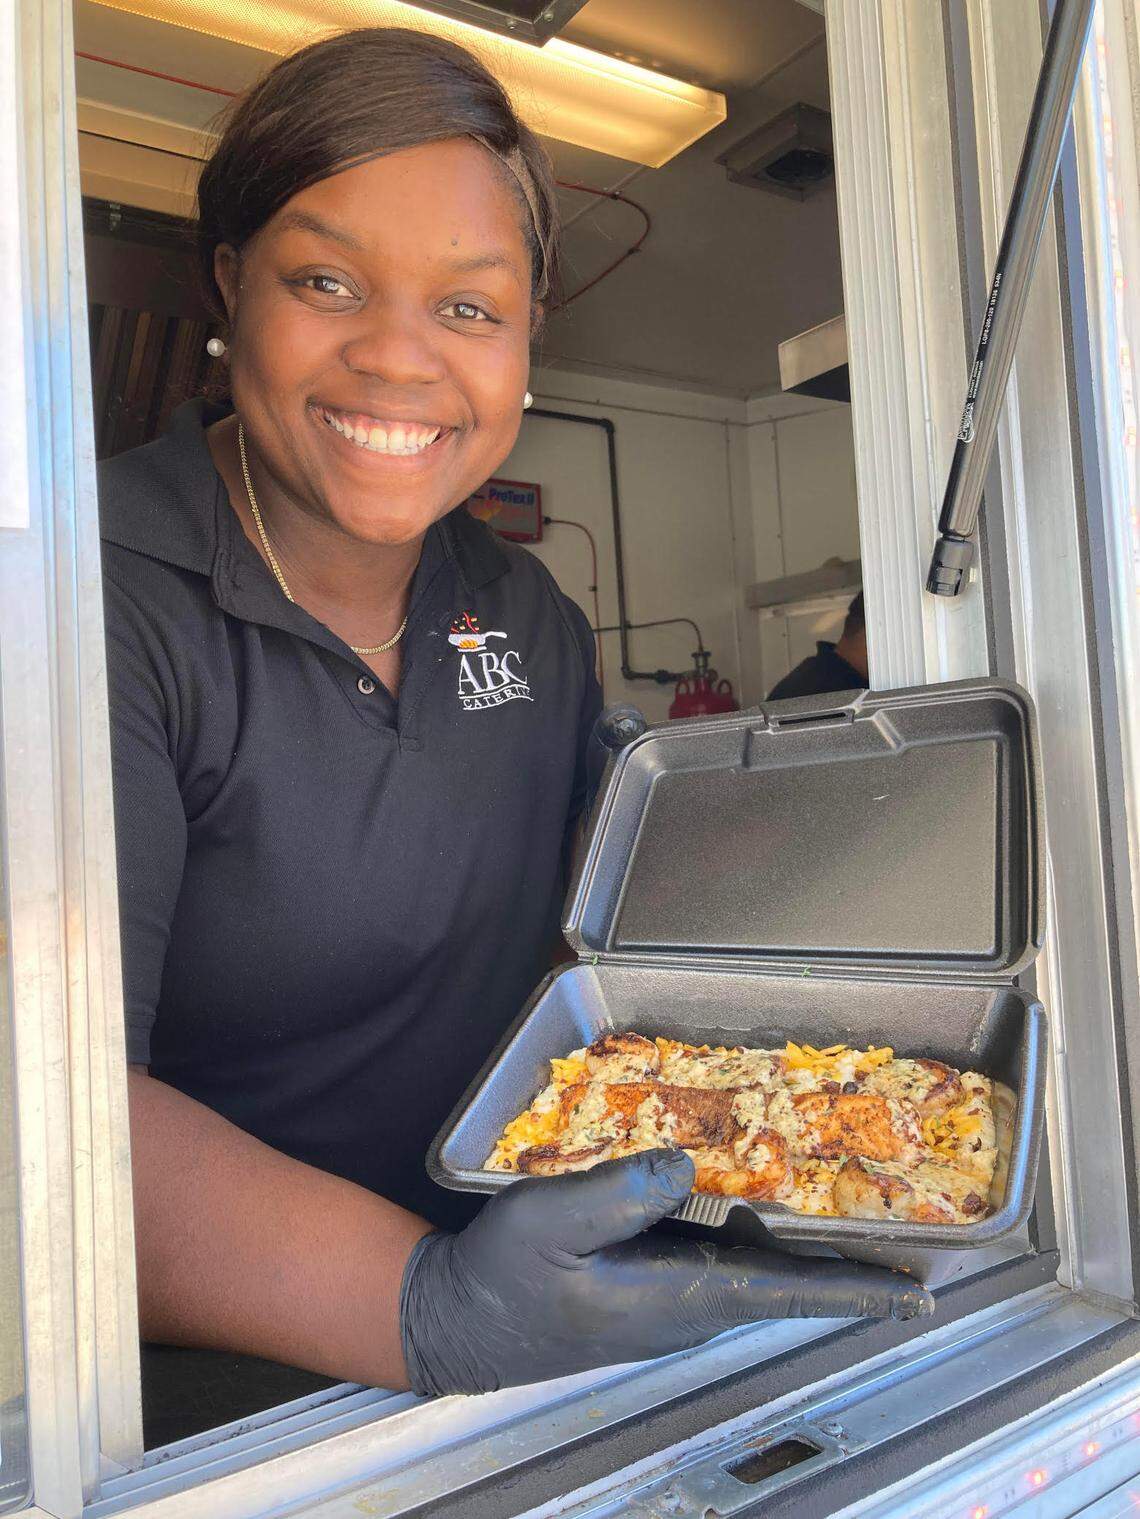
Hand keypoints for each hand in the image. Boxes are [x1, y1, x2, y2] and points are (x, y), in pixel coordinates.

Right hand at [400, 1149, 933, 1394]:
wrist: (463, 1322)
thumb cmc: (506, 1276)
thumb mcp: (551, 1220)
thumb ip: (620, 1193)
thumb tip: (687, 1166)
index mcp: (680, 1295)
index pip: (788, 1293)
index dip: (858, 1289)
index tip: (919, 1292)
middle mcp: (692, 1305)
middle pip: (788, 1280)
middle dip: (849, 1261)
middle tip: (909, 1234)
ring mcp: (676, 1301)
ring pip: (758, 1267)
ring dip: (806, 1243)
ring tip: (850, 1203)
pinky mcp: (657, 1287)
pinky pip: (727, 1257)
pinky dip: (757, 1230)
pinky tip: (756, 1195)